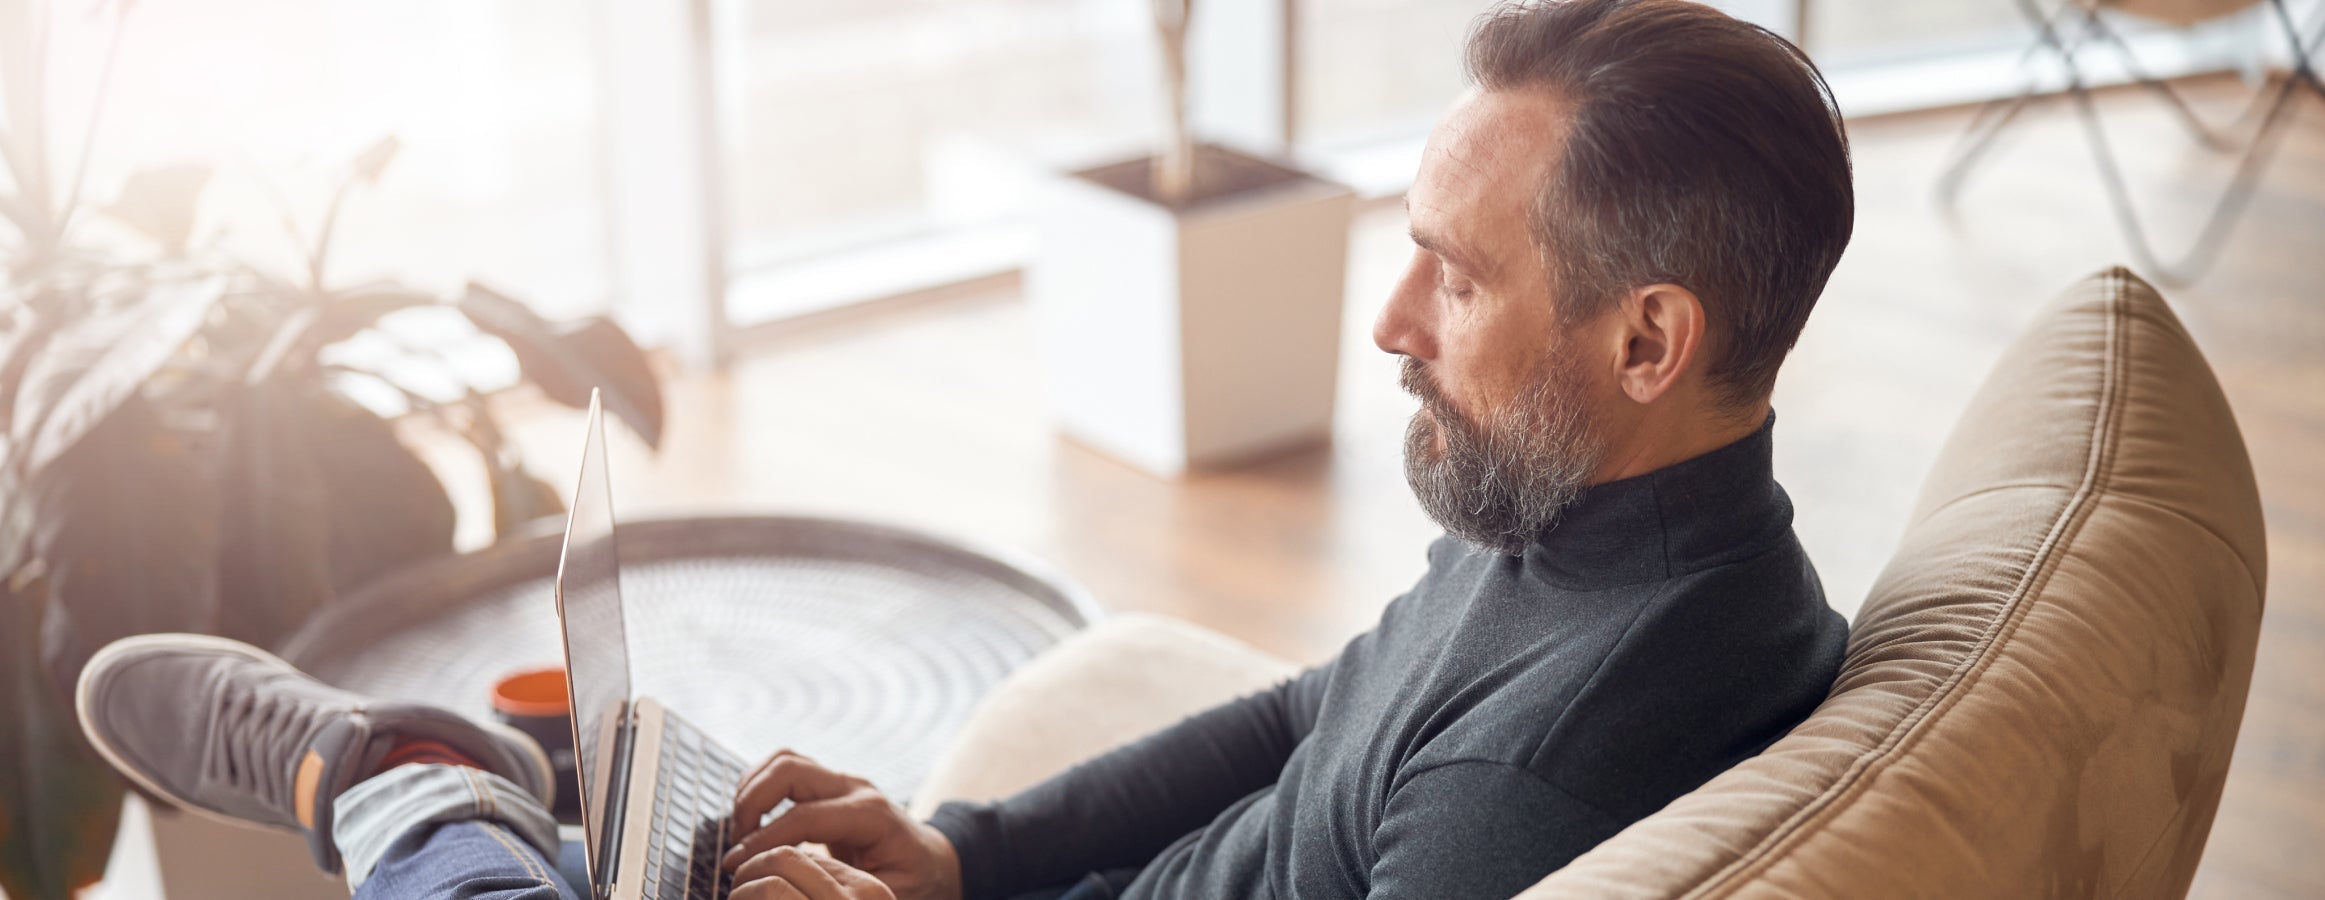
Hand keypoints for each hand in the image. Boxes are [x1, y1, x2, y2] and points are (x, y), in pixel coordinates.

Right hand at [726, 749, 962, 899]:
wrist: (931, 860)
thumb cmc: (913, 882)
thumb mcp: (887, 893)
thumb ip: (844, 889)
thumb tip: (798, 885)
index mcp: (871, 816)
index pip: (803, 817)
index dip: (763, 841)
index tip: (736, 866)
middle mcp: (855, 788)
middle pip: (789, 770)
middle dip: (751, 804)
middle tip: (737, 845)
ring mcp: (842, 781)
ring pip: (784, 760)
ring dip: (751, 790)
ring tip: (741, 832)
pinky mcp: (829, 784)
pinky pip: (786, 768)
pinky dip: (759, 787)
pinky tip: (751, 822)